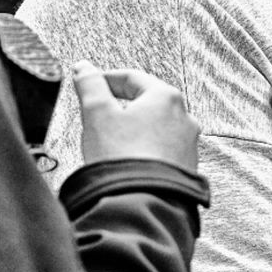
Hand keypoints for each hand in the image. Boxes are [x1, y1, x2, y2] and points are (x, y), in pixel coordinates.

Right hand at [74, 61, 199, 169]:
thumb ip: (89, 85)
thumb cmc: (124, 158)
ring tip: (112, 142)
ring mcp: (187, 146)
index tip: (92, 83)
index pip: (132, 78)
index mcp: (166, 97)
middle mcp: (184, 119)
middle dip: (122, 106)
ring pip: (155, 129)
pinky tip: (128, 161)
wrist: (141, 203)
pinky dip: (144, 151)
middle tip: (100, 112)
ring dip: (134, 130)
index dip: (106, 79)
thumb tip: (84, 69)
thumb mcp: (97, 113)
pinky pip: (161, 152)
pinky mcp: (185, 169)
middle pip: (147, 103)